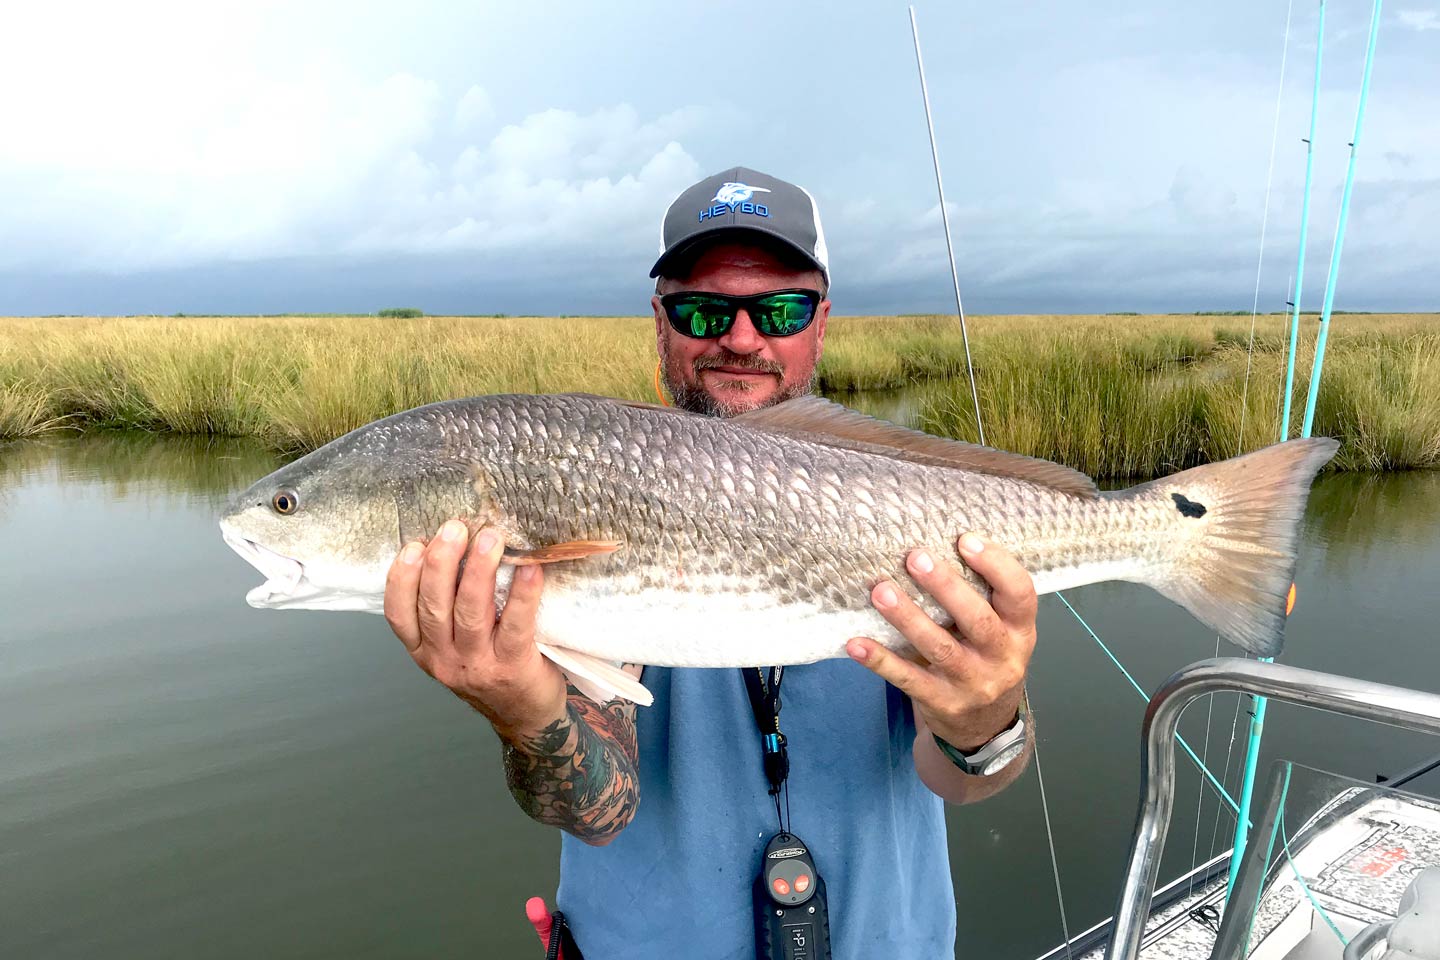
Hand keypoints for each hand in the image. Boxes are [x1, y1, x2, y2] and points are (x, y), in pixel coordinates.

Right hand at [384, 520, 567, 739]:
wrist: (525, 716)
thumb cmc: (489, 669)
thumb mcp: (453, 646)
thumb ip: (446, 609)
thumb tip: (450, 547)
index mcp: (424, 651)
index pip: (397, 614)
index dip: (402, 578)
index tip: (414, 545)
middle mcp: (444, 660)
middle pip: (433, 606)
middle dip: (441, 562)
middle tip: (455, 527)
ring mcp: (477, 665)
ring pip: (470, 613)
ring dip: (478, 571)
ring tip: (490, 538)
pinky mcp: (512, 667)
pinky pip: (515, 625)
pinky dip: (523, 594)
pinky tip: (530, 568)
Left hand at [846, 532, 1035, 752]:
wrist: (987, 726)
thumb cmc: (988, 658)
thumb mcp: (1003, 631)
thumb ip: (983, 597)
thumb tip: (935, 546)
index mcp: (1020, 630)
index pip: (1020, 593)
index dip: (996, 564)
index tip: (965, 539)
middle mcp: (1003, 657)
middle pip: (977, 619)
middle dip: (945, 587)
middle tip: (915, 557)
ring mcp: (973, 684)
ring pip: (939, 648)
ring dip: (907, 617)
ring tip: (880, 591)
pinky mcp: (943, 703)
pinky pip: (909, 680)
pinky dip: (881, 661)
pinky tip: (856, 643)